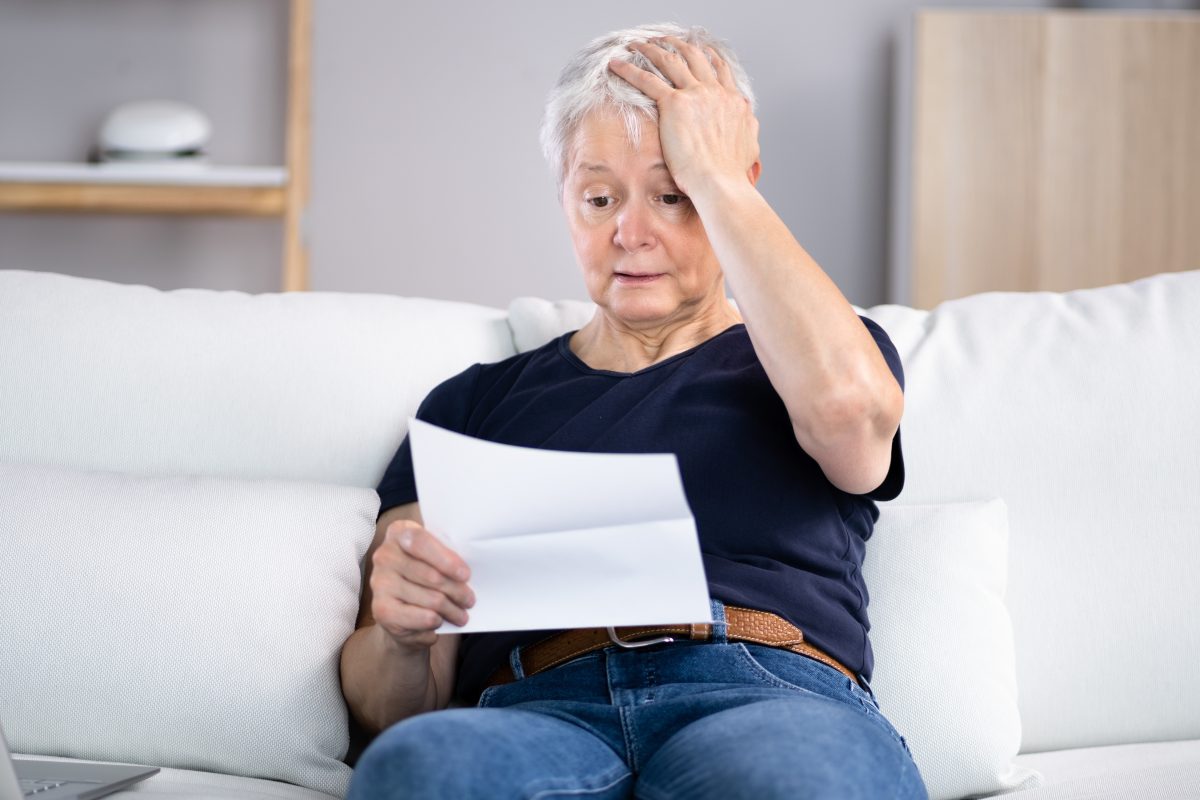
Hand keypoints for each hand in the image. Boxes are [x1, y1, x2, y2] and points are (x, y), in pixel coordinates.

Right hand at [369, 519, 473, 649]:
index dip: (446, 560)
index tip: (465, 575)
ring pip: (431, 599)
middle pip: (431, 575)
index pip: (420, 541)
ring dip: (452, 610)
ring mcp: (380, 582)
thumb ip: (447, 557)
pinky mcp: (381, 609)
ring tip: (461, 615)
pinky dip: (436, 621)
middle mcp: (385, 555)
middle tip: (469, 600)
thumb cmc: (425, 578)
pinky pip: (421, 617)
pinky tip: (439, 620)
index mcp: (399, 532)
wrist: (400, 611)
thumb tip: (466, 575)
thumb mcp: (435, 558)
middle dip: (458, 591)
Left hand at [608, 36, 759, 196]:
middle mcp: (716, 92)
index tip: (699, 51)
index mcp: (734, 102)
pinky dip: (630, 69)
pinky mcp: (674, 104)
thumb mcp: (749, 147)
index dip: (708, 57)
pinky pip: (647, 79)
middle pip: (695, 57)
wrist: (721, 183)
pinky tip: (616, 64)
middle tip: (665, 41)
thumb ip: (747, 131)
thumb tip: (749, 126)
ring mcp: (696, 95)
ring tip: (638, 45)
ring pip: (670, 60)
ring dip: (652, 49)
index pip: (720, 70)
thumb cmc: (732, 175)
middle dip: (678, 45)